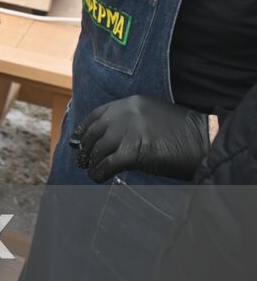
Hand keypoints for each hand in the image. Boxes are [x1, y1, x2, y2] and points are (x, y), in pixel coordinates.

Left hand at [74, 95, 211, 181]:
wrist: (205, 140)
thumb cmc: (182, 133)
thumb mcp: (151, 117)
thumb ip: (130, 122)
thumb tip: (106, 138)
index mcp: (131, 103)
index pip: (97, 114)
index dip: (83, 128)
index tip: (76, 138)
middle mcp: (126, 114)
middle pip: (95, 131)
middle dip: (85, 146)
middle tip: (82, 159)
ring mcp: (129, 131)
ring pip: (99, 148)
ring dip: (92, 161)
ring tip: (90, 169)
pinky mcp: (134, 151)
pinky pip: (108, 163)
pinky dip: (99, 171)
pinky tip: (97, 177)